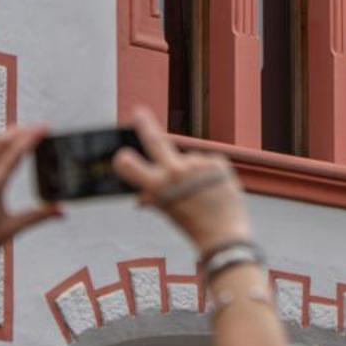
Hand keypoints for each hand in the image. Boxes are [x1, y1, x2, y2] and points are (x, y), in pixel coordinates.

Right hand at [114, 106, 251, 250]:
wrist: (223, 234)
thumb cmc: (191, 224)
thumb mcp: (167, 210)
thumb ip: (154, 196)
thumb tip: (140, 194)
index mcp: (157, 186)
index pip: (129, 164)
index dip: (124, 159)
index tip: (122, 154)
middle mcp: (175, 172)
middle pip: (156, 141)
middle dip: (145, 125)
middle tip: (138, 111)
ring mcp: (197, 165)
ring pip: (187, 159)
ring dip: (191, 171)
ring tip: (200, 192)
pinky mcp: (217, 161)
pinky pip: (206, 162)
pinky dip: (207, 172)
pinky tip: (213, 188)